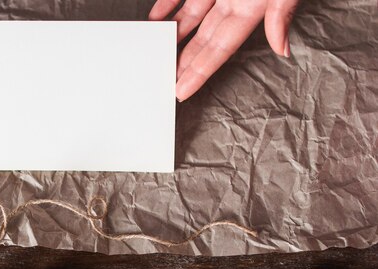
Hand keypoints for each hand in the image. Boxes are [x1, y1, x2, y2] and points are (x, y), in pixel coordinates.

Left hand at [149, 0, 298, 100]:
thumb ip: (281, 12)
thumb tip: (281, 49)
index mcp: (254, 6)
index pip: (221, 48)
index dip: (201, 70)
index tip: (181, 91)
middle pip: (203, 38)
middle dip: (185, 62)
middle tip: (164, 81)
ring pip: (191, 17)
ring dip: (174, 36)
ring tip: (156, 54)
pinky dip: (168, 3)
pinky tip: (156, 18)